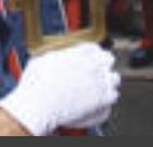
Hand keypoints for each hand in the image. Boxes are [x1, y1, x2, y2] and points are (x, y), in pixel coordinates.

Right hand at [0, 42, 120, 134]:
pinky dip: (108, 100)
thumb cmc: (37, 84)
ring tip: (99, 89)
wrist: (39, 103)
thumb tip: (54, 57)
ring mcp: (101, 80)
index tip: (89, 61)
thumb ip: (55, 56)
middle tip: (96, 74)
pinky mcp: (103, 98)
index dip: (92, 56)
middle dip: (103, 66)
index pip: (95, 48)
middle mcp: (94, 63)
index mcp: (80, 51)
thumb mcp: (42, 59)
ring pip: (114, 78)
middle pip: (109, 60)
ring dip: (108, 82)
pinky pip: (114, 96)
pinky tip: (100, 102)